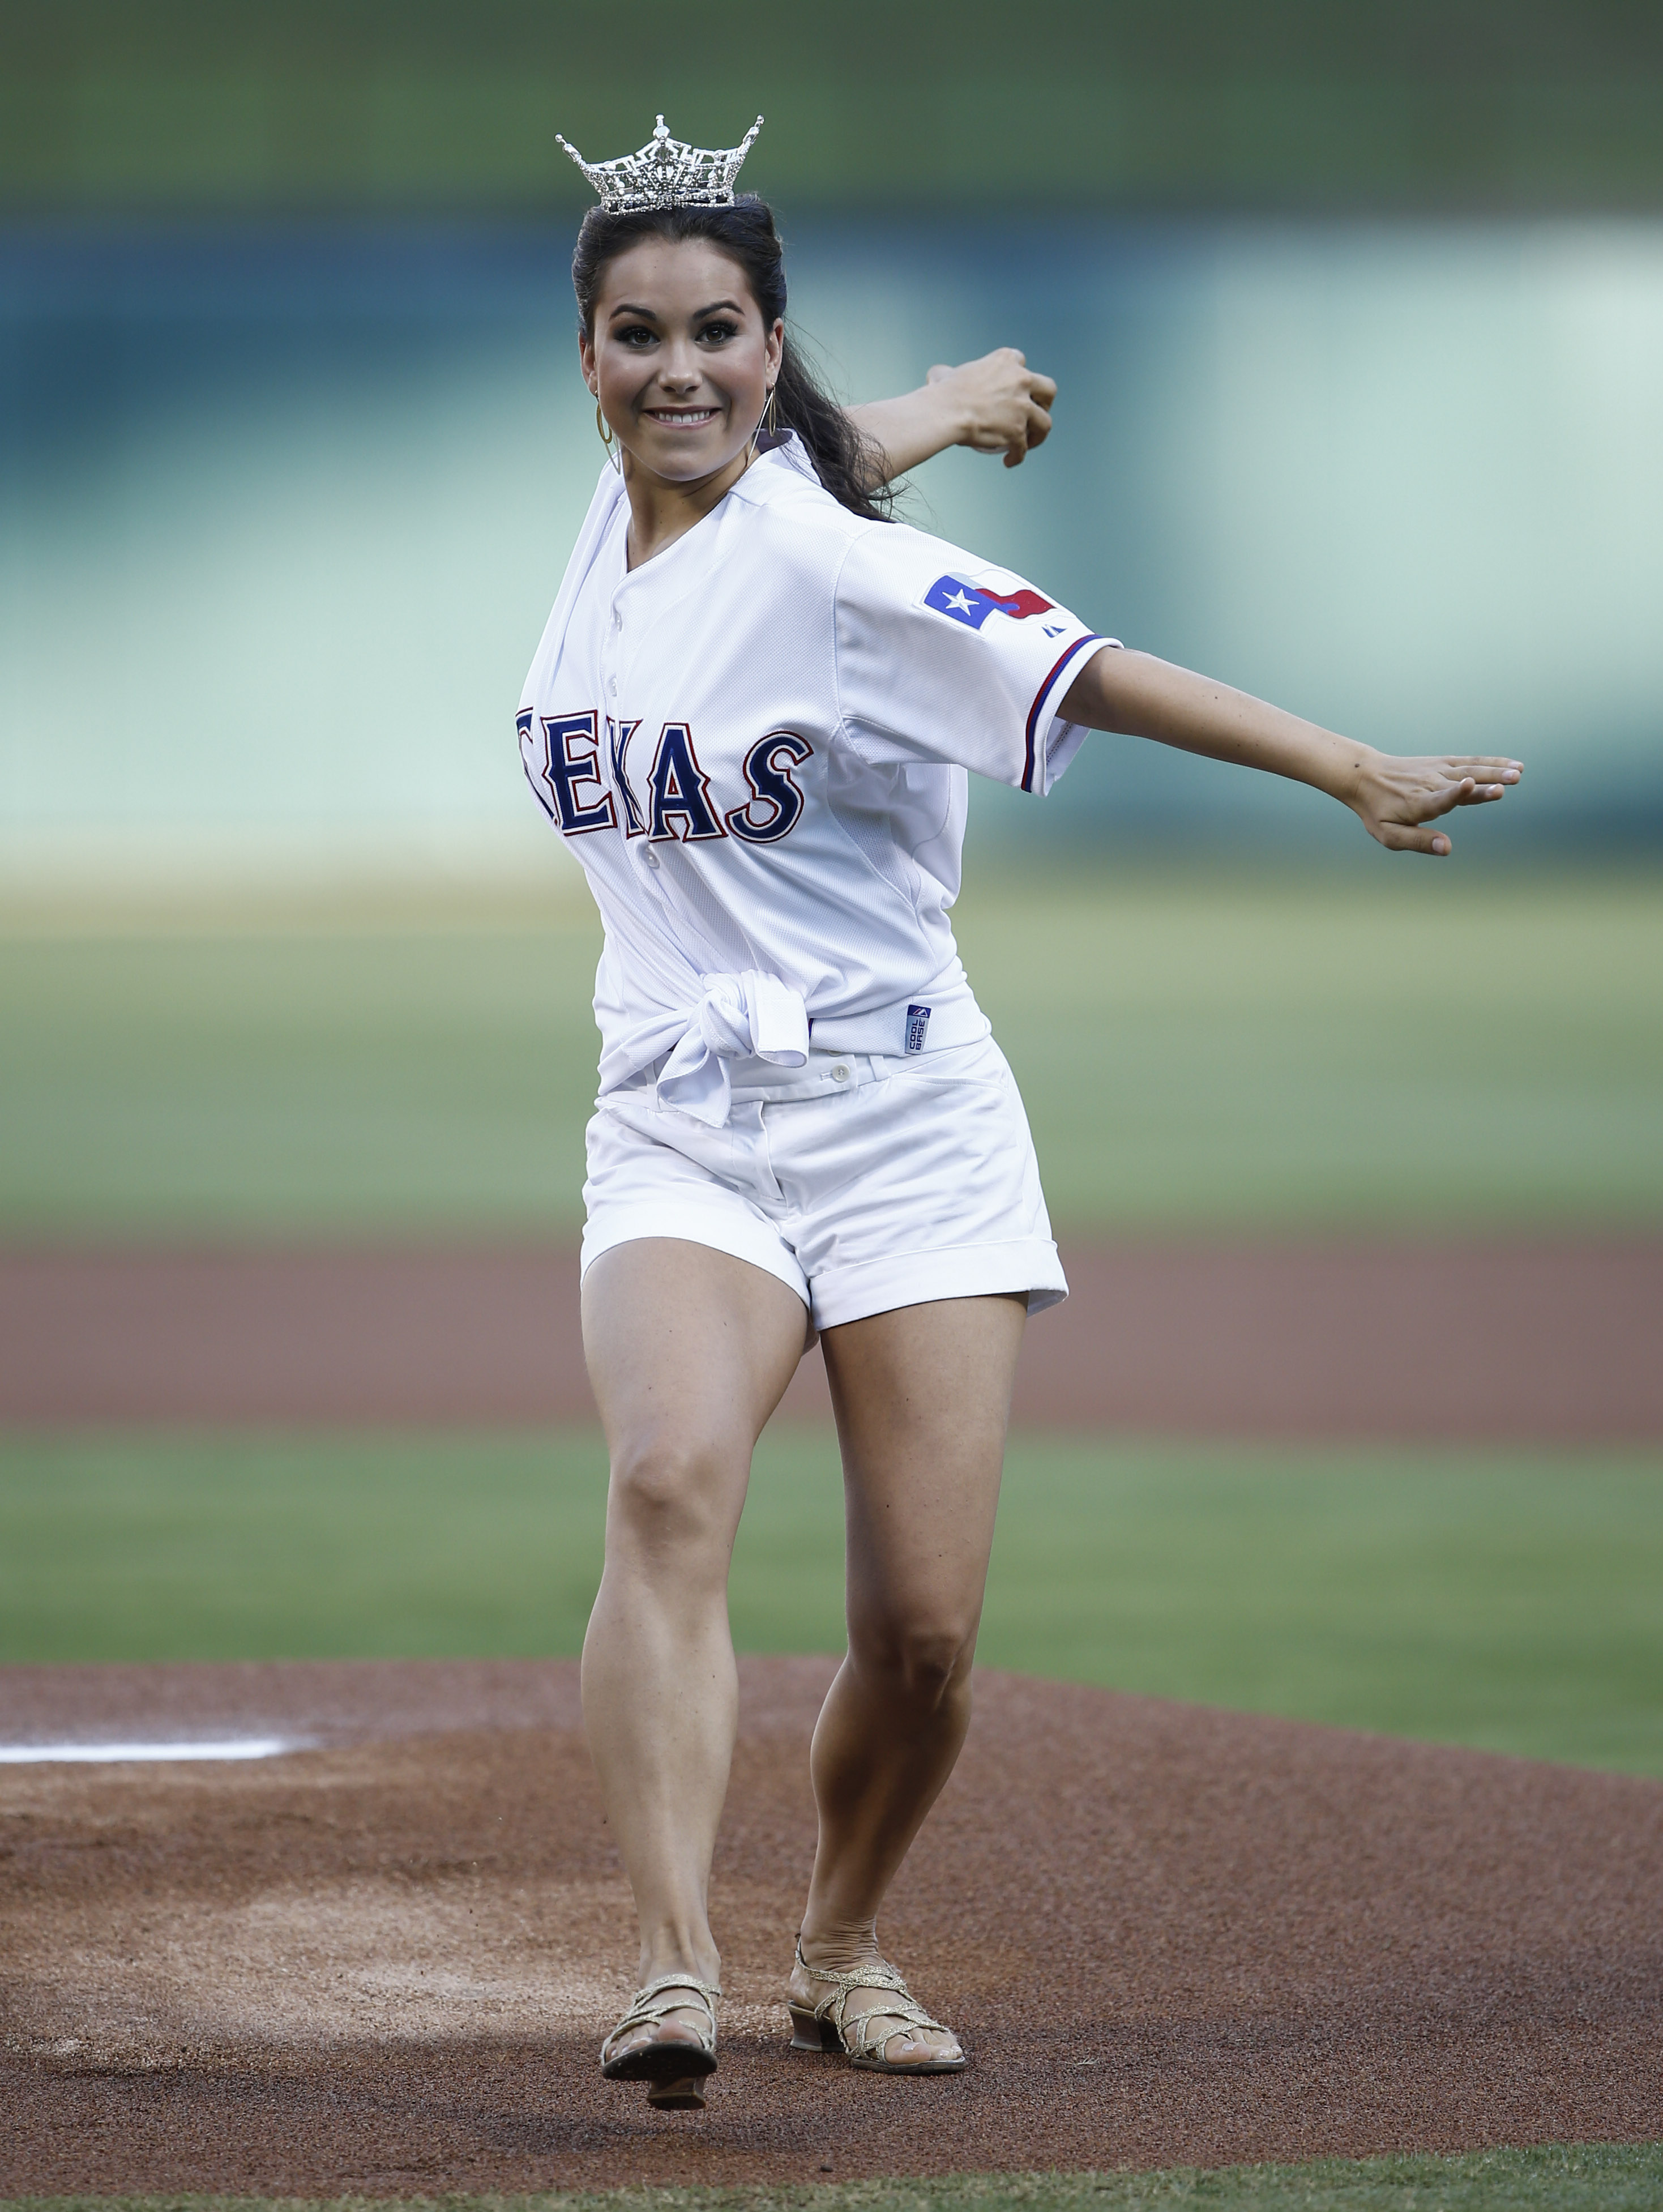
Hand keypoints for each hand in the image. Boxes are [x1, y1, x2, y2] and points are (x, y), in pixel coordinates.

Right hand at [925, 348, 1054, 467]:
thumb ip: (949, 371)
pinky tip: (1009, 460)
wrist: (945, 412)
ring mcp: (1022, 407)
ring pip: (1045, 422)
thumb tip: (940, 374)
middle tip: (1034, 413)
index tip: (1013, 389)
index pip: (1022, 363)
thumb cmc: (942, 393)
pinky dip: (1017, 456)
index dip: (1020, 378)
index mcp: (1007, 360)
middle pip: (1048, 390)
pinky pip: (1023, 448)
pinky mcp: (1017, 431)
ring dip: (1039, 434)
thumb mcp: (947, 372)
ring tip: (1028, 442)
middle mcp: (1021, 380)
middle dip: (1045, 403)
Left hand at [1349, 751, 1522, 854]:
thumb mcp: (1389, 835)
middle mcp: (1430, 784)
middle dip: (1487, 781)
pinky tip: (1512, 764)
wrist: (1364, 775)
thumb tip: (1447, 848)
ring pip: (1471, 769)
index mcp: (1418, 804)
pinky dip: (1491, 761)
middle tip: (1512, 780)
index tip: (1470, 786)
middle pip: (1463, 782)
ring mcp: (1437, 771)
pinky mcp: (1442, 763)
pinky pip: (1469, 761)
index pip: (1439, 799)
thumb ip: (1419, 842)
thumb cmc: (1377, 810)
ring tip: (1519, 772)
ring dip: (1496, 769)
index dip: (1455, 794)